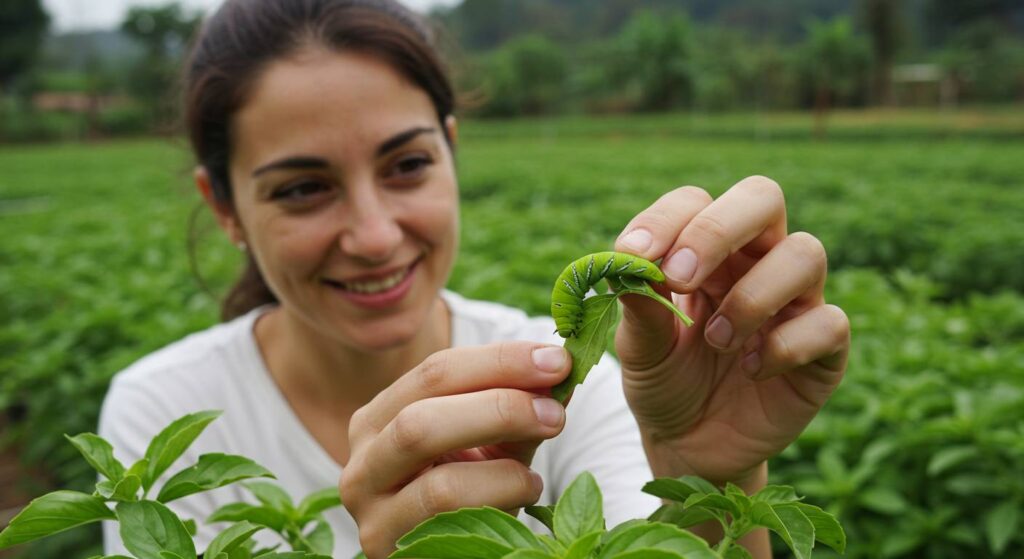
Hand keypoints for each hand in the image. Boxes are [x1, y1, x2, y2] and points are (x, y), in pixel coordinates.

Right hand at [340, 342, 570, 557]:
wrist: (454, 556)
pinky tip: (524, 495)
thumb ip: (522, 406)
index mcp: (380, 419)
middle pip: (421, 416)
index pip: (436, 372)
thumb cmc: (475, 497)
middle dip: (498, 407)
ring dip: (499, 463)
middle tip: (555, 412)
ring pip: (430, 469)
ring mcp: (367, 508)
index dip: (500, 361)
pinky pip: (444, 511)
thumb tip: (560, 366)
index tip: (556, 361)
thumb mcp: (495, 444)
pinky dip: (498, 495)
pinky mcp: (383, 546)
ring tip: (537, 471)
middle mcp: (363, 459)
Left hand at [612, 176, 849, 488]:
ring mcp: (796, 301)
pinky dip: (785, 346)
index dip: (667, 219)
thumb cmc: (665, 381)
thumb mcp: (639, 349)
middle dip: (717, 229)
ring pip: (805, 254)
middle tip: (680, 277)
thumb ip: (638, 307)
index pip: (696, 202)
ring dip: (752, 295)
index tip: (633, 254)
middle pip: (762, 197)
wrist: (690, 446)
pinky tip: (752, 371)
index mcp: (706, 250)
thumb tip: (630, 265)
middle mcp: (756, 261)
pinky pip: (829, 323)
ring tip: (716, 339)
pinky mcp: (825, 348)